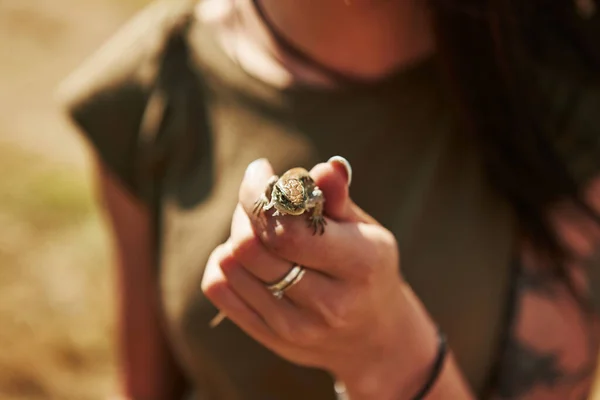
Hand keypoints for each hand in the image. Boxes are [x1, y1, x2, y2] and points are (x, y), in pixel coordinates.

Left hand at [201, 157, 437, 398]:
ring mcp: (295, 327)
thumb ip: (339, 200)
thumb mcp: (367, 232)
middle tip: (262, 199)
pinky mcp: (270, 337)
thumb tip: (326, 167)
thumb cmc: (369, 270)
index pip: (289, 230)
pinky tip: (247, 256)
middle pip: (251, 247)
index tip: (261, 170)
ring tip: (261, 228)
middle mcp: (328, 304)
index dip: (261, 194)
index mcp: (359, 266)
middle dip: (248, 210)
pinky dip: (223, 261)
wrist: (374, 339)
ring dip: (236, 233)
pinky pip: (218, 288)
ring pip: (230, 264)